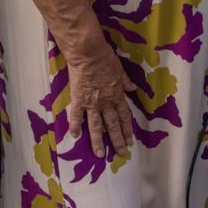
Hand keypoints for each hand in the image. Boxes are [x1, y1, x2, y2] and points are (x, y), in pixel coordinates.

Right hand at [62, 38, 132, 161]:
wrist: (88, 52)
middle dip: (117, 140)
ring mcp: (92, 102)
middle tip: (120, 153)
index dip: (127, 129)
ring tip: (99, 154)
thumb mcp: (119, 68)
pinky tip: (74, 136)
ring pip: (96, 125)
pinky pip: (77, 115)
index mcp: (117, 95)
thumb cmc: (105, 57)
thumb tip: (132, 88)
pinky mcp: (79, 99)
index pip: (124, 116)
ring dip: (98, 141)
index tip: (129, 140)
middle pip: (113, 124)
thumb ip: (125, 81)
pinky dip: (75, 126)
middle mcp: (106, 102)